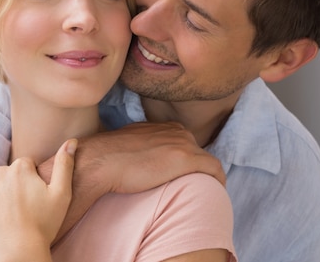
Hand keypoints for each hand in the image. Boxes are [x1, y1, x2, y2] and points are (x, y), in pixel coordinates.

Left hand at [0, 139, 76, 260]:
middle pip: (6, 172)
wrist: (18, 251)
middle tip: (20, 206)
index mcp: (20, 168)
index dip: (31, 180)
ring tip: (4, 212)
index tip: (34, 197)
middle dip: (12, 184)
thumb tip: (72, 141)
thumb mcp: (61, 194)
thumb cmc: (42, 224)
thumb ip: (65, 165)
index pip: (25, 165)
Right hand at [80, 122, 225, 192]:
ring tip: (206, 192)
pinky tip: (216, 191)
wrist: (101, 160)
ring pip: (206, 160)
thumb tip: (135, 161)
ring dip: (208, 175)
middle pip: (196, 150)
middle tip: (194, 186)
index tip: (183, 175)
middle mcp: (174, 131)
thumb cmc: (106, 158)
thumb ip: (138, 147)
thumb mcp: (127, 145)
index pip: (182, 142)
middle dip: (198, 167)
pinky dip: (218, 179)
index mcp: (161, 127)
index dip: (185, 159)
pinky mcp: (186, 158)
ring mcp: (181, 143)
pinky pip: (214, 168)